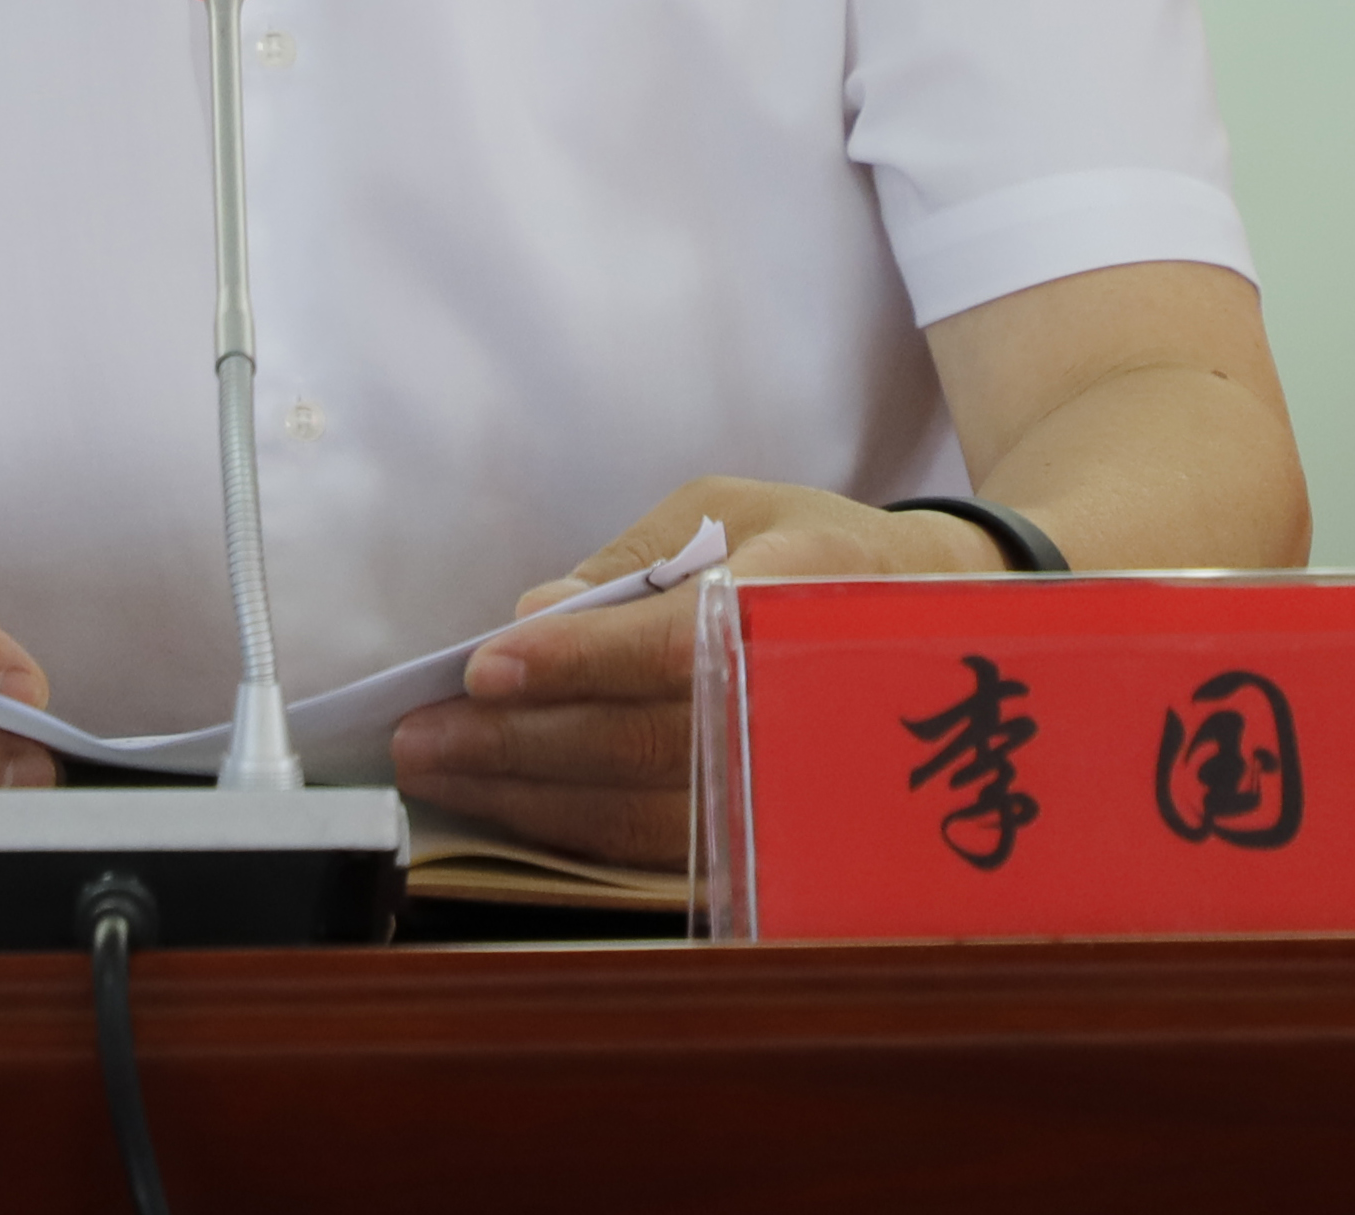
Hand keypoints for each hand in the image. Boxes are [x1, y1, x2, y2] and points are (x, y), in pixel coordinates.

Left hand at [386, 477, 1003, 868]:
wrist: (932, 617)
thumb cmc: (806, 548)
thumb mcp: (727, 508)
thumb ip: (630, 562)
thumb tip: (534, 618)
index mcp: (803, 588)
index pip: (676, 641)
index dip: (577, 664)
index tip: (483, 668)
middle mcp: (809, 692)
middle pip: (651, 741)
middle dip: (521, 744)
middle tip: (422, 739)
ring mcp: (801, 775)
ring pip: (650, 810)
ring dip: (532, 799)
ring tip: (444, 773)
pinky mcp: (779, 827)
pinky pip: (665, 845)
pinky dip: (576, 830)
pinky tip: (511, 806)